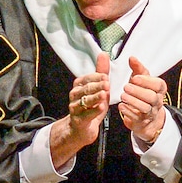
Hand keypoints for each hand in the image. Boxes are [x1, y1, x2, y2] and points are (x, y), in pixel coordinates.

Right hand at [49, 52, 110, 168]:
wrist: (82, 129)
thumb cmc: (91, 107)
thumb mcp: (99, 88)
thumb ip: (101, 72)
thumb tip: (104, 54)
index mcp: (79, 85)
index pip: (87, 78)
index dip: (96, 77)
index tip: (106, 77)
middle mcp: (74, 95)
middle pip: (86, 89)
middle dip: (97, 86)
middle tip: (107, 84)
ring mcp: (74, 108)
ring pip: (85, 101)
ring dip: (95, 97)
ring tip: (104, 95)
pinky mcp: (78, 120)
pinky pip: (86, 115)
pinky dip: (94, 111)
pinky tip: (101, 108)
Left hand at [119, 56, 166, 143]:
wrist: (145, 115)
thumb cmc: (143, 94)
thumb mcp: (142, 80)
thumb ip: (137, 69)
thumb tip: (132, 58)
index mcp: (160, 89)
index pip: (158, 84)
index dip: (146, 81)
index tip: (134, 78)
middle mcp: (157, 101)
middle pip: (152, 97)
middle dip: (139, 91)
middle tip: (126, 86)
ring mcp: (151, 112)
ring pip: (145, 108)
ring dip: (133, 102)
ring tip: (123, 96)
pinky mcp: (142, 121)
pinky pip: (137, 118)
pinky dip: (128, 112)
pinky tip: (121, 106)